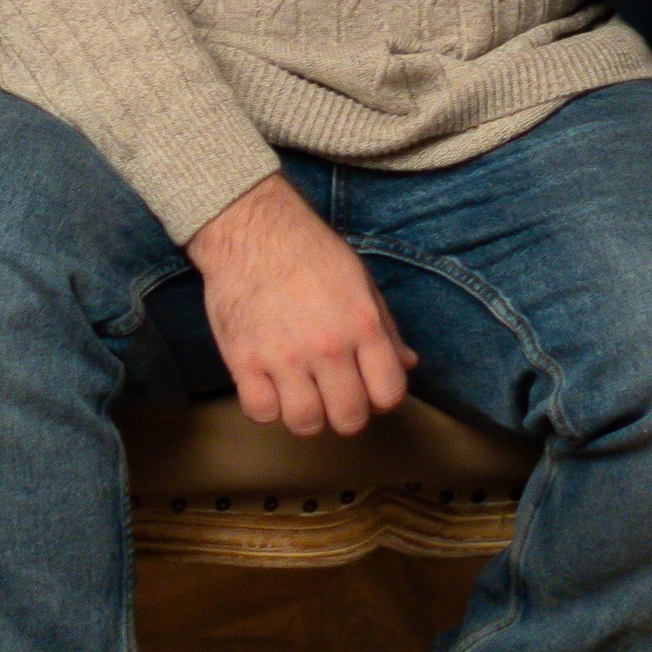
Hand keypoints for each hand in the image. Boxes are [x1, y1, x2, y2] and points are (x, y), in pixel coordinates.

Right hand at [184, 173, 416, 434]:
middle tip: (331, 392)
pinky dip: (266, 406)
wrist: (251, 228)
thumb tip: (407, 363)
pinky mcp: (244, 360)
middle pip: (349, 419)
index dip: (380, 397)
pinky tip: (268, 385)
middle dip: (344, 411)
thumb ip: (385, 328)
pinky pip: (261, 413)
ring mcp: (284, 356)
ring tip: (299, 391)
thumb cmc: (308, 251)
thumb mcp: (359, 280)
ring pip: (306, 424)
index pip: (389, 394)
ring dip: (305, 413)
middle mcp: (328, 346)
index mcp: (363, 325)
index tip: (367, 387)